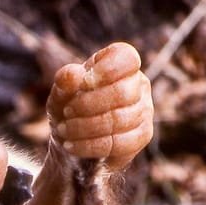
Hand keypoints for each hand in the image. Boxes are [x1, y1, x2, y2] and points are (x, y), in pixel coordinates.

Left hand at [48, 43, 152, 169]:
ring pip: (121, 121)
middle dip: (88, 105)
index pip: (127, 58)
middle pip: (123, 93)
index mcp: (121, 64)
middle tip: (67, 112)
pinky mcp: (143, 135)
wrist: (70, 137)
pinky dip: (91, 146)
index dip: (106, 70)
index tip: (83, 83)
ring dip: (85, 128)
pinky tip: (72, 145)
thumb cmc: (68, 107)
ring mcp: (145, 110)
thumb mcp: (61, 92)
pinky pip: (122, 143)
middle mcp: (138, 84)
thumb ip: (65, 81)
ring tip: (64, 130)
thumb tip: (74, 74)